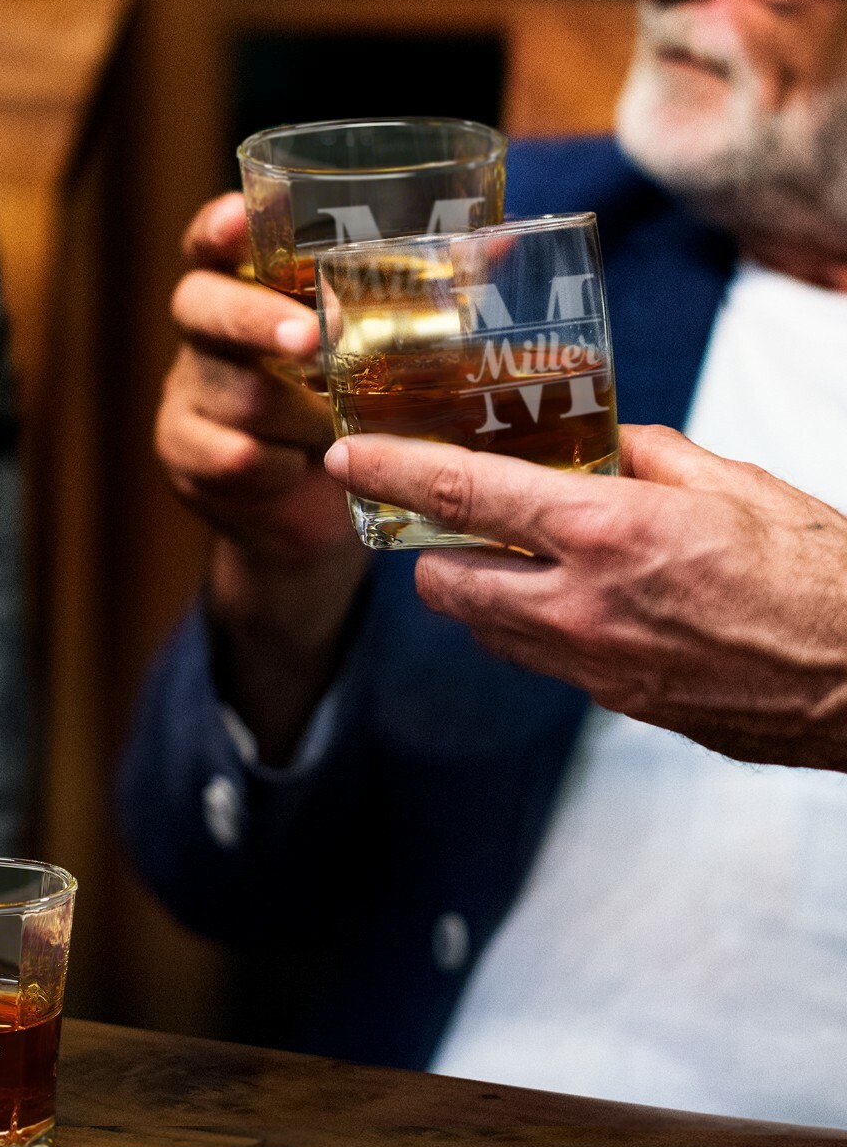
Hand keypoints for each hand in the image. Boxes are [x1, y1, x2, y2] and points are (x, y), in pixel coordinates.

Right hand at [155, 193, 368, 761]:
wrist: (310, 510)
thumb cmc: (349, 404)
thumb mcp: (380, 350)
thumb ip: (424, 296)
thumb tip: (503, 243)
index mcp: (247, 285)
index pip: (212, 241)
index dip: (218, 226)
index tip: (239, 219)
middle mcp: (207, 331)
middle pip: (202, 306)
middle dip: (257, 321)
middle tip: (312, 342)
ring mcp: (189, 393)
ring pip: (237, 393)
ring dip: (298, 415)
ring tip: (334, 425)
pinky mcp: (187, 454)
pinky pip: (235, 456)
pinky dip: (282, 466)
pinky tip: (302, 469)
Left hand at [326, 424, 846, 769]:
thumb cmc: (819, 574)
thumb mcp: (733, 483)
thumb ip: (648, 456)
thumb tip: (603, 443)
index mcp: (607, 532)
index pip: (462, 494)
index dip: (391, 471)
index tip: (346, 456)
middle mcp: (582, 605)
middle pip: (443, 581)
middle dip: (428, 548)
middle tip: (447, 517)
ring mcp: (594, 665)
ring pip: (483, 628)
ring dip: (477, 590)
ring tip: (515, 555)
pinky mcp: (618, 703)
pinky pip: (538, 660)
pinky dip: (531, 626)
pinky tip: (573, 599)